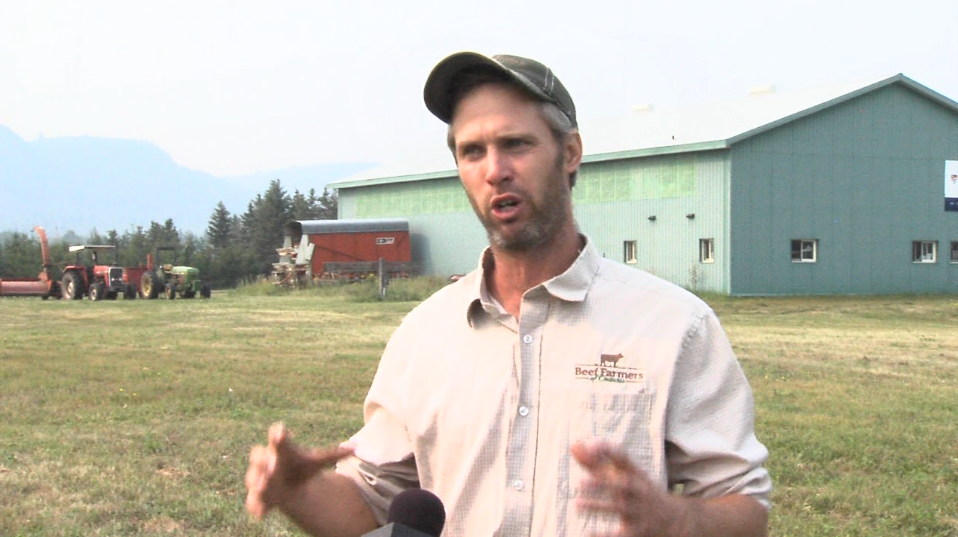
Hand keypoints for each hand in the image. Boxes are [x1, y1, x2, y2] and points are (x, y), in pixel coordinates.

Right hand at [245, 422, 353, 518]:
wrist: (290, 485)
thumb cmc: (302, 468)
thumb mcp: (317, 461)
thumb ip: (334, 455)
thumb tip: (356, 448)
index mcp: (282, 449)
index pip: (277, 437)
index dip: (278, 434)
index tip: (280, 432)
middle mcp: (267, 461)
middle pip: (259, 455)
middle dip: (264, 460)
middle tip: (273, 465)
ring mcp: (260, 478)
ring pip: (252, 477)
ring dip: (256, 481)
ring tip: (262, 486)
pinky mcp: (258, 496)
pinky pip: (253, 501)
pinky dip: (256, 506)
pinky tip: (261, 514)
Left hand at [571, 440, 690, 536]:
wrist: (674, 521)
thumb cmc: (637, 493)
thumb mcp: (622, 475)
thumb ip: (595, 462)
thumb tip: (573, 444)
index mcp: (635, 474)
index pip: (623, 459)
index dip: (609, 451)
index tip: (592, 444)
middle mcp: (639, 491)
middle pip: (623, 485)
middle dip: (602, 483)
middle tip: (579, 483)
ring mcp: (640, 511)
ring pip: (620, 509)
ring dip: (598, 507)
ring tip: (577, 505)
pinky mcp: (638, 531)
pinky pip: (621, 535)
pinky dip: (604, 535)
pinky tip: (587, 534)